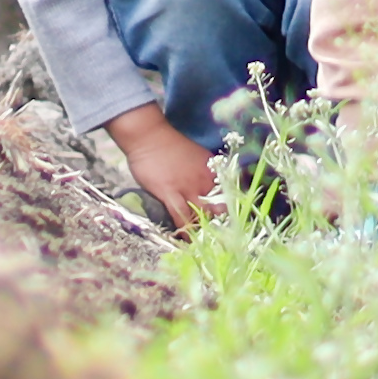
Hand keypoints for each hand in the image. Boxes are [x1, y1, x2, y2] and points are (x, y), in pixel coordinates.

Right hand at [105, 106, 220, 228]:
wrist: (149, 135)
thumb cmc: (169, 145)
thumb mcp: (195, 157)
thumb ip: (202, 174)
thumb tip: (205, 192)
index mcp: (212, 171)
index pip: (228, 195)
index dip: (228, 211)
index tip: (228, 224)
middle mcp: (204, 180)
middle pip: (218, 208)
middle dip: (218, 224)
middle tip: (216, 237)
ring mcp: (188, 187)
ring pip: (201, 215)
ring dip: (201, 230)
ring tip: (200, 243)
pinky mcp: (170, 192)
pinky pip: (181, 217)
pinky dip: (183, 230)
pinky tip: (183, 239)